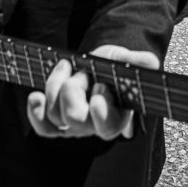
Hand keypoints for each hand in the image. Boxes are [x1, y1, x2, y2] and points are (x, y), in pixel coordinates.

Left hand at [26, 45, 158, 140]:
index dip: (101, 112)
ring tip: (67, 67)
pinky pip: (43, 126)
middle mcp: (94, 125)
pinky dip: (36, 112)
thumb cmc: (112, 65)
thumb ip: (137, 62)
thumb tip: (151, 62)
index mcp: (117, 115)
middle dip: (73, 92)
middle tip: (80, 73)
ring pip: (57, 116)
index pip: (108, 126)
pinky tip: (36, 96)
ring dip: (56, 86)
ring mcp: (74, 125)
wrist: (95, 64)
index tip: (100, 88)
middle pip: (76, 121)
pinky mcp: (56, 121)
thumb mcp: (124, 59)